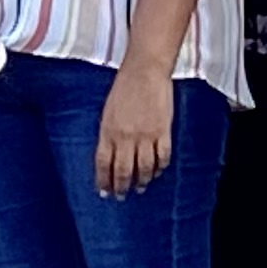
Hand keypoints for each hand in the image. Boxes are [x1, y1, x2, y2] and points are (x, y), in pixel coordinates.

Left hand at [94, 63, 174, 197]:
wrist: (145, 71)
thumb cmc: (124, 87)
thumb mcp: (108, 111)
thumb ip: (108, 133)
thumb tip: (110, 154)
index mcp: (108, 131)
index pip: (103, 164)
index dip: (103, 181)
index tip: (104, 192)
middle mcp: (126, 137)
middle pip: (123, 171)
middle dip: (121, 187)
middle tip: (122, 196)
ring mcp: (146, 136)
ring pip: (144, 168)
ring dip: (142, 181)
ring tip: (140, 187)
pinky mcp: (163, 131)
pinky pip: (162, 157)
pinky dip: (160, 168)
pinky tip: (157, 172)